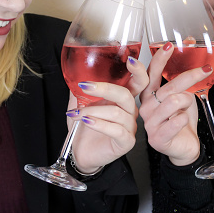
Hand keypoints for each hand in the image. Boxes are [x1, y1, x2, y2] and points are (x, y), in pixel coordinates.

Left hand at [68, 56, 147, 173]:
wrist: (80, 152)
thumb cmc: (84, 128)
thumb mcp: (81, 103)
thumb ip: (81, 89)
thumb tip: (75, 72)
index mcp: (123, 98)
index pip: (138, 81)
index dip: (138, 70)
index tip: (129, 60)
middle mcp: (130, 111)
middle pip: (126, 95)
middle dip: (105, 88)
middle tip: (85, 86)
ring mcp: (130, 127)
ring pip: (117, 112)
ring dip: (93, 110)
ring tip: (77, 113)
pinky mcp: (126, 142)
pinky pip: (116, 130)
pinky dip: (99, 124)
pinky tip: (86, 122)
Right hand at [139, 42, 212, 165]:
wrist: (184, 148)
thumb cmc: (181, 119)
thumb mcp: (183, 94)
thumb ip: (181, 75)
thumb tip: (190, 43)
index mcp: (149, 95)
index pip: (151, 73)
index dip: (159, 59)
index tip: (169, 45)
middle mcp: (146, 107)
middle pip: (168, 86)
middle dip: (189, 76)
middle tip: (205, 70)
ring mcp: (150, 123)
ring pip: (174, 101)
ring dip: (187, 102)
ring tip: (187, 109)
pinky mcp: (158, 138)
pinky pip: (177, 121)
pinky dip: (185, 119)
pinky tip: (184, 121)